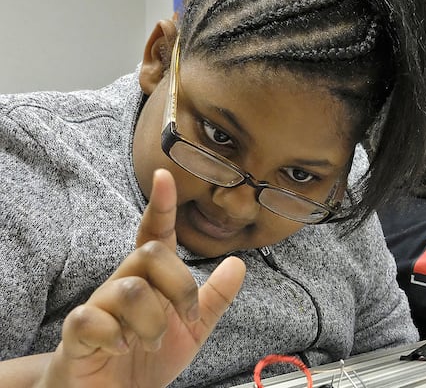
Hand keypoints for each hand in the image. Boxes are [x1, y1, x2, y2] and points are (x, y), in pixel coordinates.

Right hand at [40, 169, 245, 387]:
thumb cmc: (147, 358)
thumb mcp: (193, 329)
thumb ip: (215, 298)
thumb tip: (239, 263)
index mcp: (150, 280)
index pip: (154, 233)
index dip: (161, 205)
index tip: (165, 175)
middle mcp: (123, 285)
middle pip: (149, 254)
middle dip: (178, 286)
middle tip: (185, 318)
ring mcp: (98, 308)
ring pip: (129, 290)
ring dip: (151, 323)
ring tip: (149, 343)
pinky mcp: (78, 334)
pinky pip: (91, 319)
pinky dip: (115, 337)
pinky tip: (121, 348)